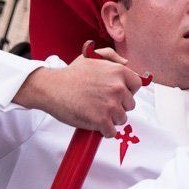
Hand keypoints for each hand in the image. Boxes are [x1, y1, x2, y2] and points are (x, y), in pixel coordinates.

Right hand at [15, 49, 142, 137]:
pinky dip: (104, 131)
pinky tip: (95, 124)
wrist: (52, 88)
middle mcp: (118, 88)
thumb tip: (126, 63)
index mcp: (118, 72)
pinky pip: (111, 132)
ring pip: (121, 119)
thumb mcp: (92, 57)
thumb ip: (111, 56)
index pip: (136, 85)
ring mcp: (110, 105)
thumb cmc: (70, 74)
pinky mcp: (102, 121)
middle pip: (129, 105)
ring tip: (96, 113)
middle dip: (118, 106)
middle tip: (102, 104)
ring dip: (111, 119)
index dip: (127, 91)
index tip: (116, 94)